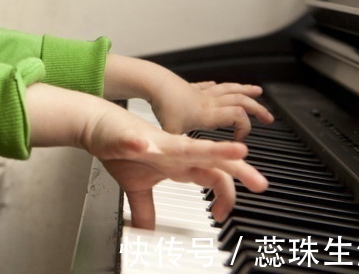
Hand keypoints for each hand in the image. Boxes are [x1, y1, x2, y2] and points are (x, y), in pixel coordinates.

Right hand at [86, 105, 268, 228]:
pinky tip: (140, 146)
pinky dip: (138, 144)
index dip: (225, 194)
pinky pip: (135, 142)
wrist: (97, 125)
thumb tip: (146, 232)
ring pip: (187, 146)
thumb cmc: (120, 149)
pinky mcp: (129, 136)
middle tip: (261, 183)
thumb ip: (146, 209)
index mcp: (178, 163)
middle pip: (213, 160)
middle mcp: (173, 151)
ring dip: (212, 149)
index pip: (213, 175)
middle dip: (239, 169)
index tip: (223, 214)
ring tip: (235, 150)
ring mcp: (154, 142)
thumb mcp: (135, 187)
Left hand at [151, 79, 273, 140]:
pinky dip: (219, 86)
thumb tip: (183, 166)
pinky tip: (219, 85)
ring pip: (230, 89)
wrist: (153, 82)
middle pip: (241, 101)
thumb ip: (179, 151)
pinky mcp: (191, 87)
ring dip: (245, 90)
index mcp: (210, 114)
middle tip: (269, 117)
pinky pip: (210, 86)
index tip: (241, 142)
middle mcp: (210, 102)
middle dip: (258, 109)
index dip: (245, 128)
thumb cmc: (162, 106)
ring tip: (257, 90)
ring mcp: (201, 93)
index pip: (239, 117)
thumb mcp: (171, 133)